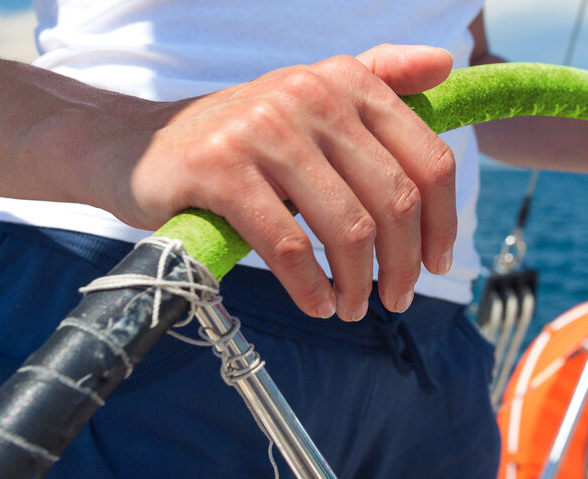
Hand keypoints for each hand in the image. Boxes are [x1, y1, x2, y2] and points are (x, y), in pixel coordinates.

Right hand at [104, 44, 456, 320]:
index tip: (437, 263)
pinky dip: (311, 288)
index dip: (443, 222)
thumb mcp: (312, 100)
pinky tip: (318, 305)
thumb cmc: (243, 139)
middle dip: (403, 264)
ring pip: (346, 227)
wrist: (141, 148)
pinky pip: (287, 246)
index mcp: (345, 80)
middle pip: (393, 200)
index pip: (428, 159)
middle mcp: (309, 94)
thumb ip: (380, 80)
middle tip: (395, 299)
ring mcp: (263, 129)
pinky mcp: (220, 168)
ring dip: (358, 283)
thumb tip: (446, 63)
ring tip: (352, 307)